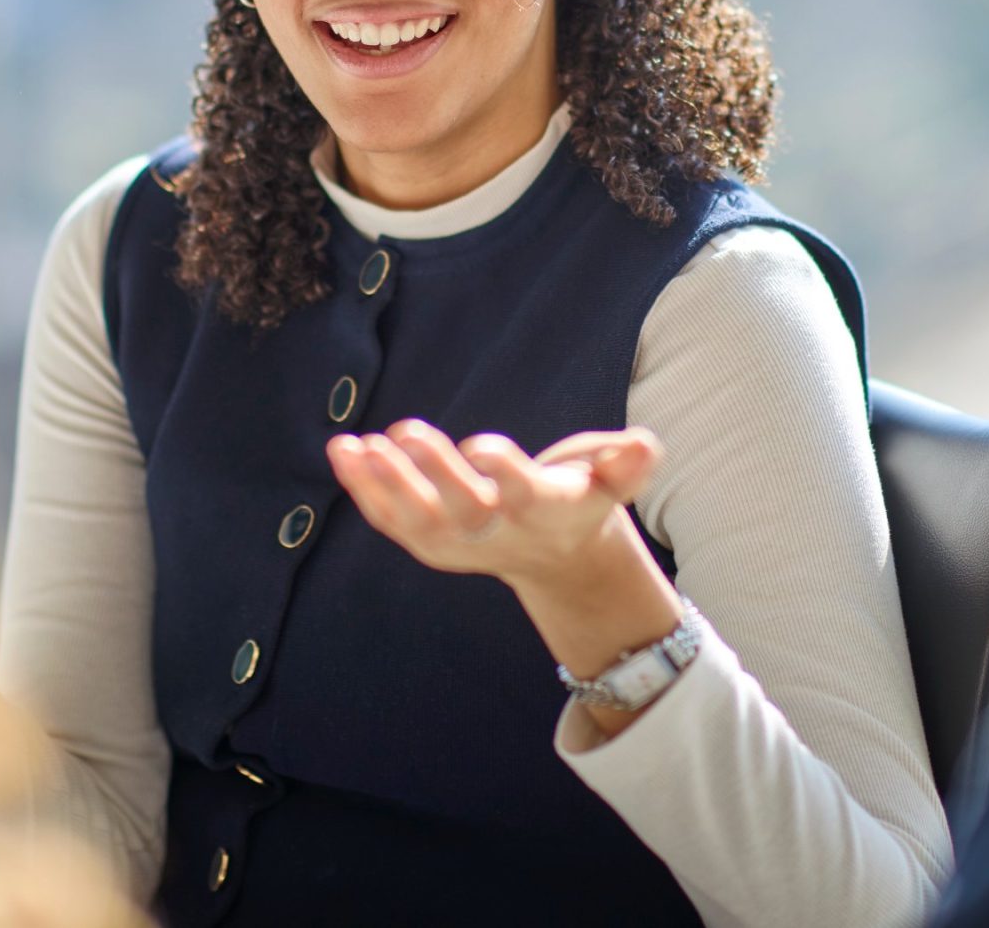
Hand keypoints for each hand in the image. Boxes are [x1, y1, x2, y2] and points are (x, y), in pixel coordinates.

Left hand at [326, 420, 662, 588]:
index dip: (503, 472)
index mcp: (544, 511)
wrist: (553, 557)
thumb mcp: (611, 481)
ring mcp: (458, 543)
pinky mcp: (428, 542)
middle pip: (462, 509)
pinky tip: (343, 452)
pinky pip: (391, 520)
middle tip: (407, 430)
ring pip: (416, 521)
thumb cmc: (579, 498)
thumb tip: (645, 446)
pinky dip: (364, 490)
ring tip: (354, 446)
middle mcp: (497, 533)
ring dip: (383, 484)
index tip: (481, 445)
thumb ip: (627, 464)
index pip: (524, 495)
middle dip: (433, 472)